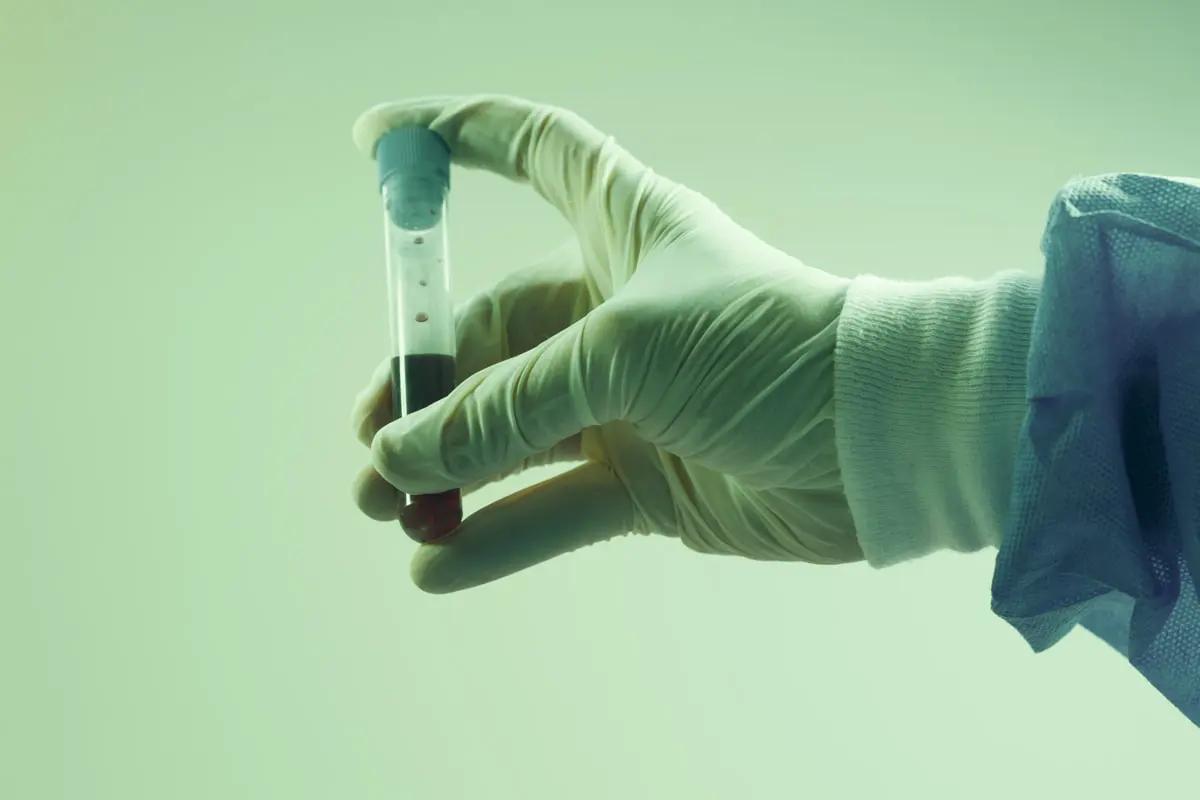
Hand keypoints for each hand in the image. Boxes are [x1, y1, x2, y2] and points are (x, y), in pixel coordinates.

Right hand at [349, 95, 862, 592]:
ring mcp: (628, 399)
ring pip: (511, 432)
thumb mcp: (626, 355)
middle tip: (373, 440)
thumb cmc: (766, 350)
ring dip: (446, 469)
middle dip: (424, 387)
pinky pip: (553, 508)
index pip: (528, 149)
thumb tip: (404, 452)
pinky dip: (498, 535)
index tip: (375, 141)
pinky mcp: (646, 480)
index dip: (453, 137)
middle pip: (488, 335)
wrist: (878, 444)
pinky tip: (437, 567)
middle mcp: (614, 307)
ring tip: (382, 505)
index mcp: (620, 226)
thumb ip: (510, 404)